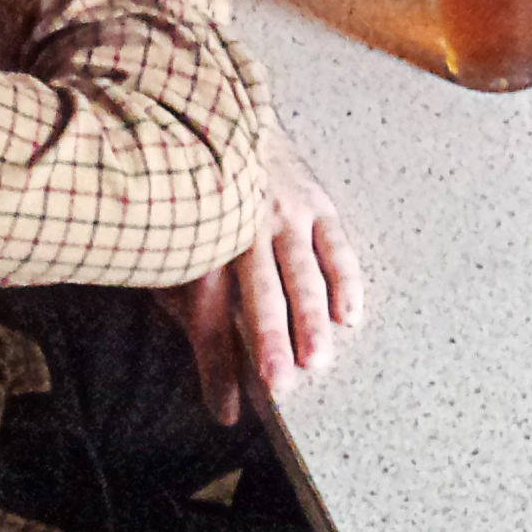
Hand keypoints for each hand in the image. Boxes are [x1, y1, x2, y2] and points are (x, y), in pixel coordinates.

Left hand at [159, 141, 363, 425]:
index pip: (210, 310)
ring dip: (309, 317)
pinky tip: (349, 317)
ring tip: (319, 359)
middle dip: (267, 340)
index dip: (217, 362)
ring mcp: (284, 210)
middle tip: (278, 385)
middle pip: (258, 291)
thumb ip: (196, 319)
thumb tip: (217, 398)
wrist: (228, 121)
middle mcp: (245, 223)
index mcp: (206, 238)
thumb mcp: (182, 255)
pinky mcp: (316, 203)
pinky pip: (336, 246)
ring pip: (300, 271)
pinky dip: (345, 281)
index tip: (227, 411)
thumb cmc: (202, 204)